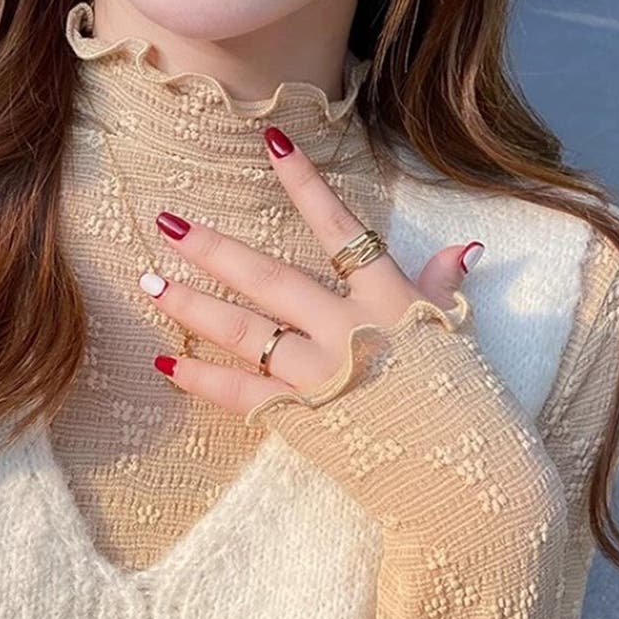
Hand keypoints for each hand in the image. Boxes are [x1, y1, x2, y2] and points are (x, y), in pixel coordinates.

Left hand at [138, 125, 484, 416]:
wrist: (466, 477)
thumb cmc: (468, 404)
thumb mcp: (456, 334)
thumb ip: (443, 286)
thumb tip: (466, 246)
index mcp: (388, 300)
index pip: (340, 227)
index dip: (305, 183)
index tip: (270, 141)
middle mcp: (346, 329)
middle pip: (268, 278)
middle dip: (214, 248)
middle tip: (166, 222)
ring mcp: (319, 375)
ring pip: (244, 331)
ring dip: (192, 305)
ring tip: (150, 282)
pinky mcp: (300, 419)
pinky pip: (240, 393)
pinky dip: (202, 380)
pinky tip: (165, 361)